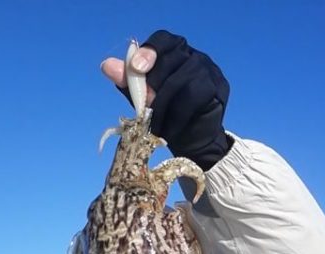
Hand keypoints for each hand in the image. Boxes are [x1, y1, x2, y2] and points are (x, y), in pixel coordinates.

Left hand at [101, 30, 230, 170]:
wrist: (192, 142)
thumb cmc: (167, 116)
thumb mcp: (142, 99)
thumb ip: (129, 82)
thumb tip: (106, 66)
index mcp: (175, 52)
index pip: (163, 40)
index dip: (150, 51)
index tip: (137, 67)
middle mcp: (194, 56)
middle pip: (172, 60)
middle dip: (154, 87)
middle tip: (144, 111)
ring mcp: (209, 70)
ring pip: (182, 81)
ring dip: (164, 106)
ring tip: (154, 126)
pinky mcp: (218, 88)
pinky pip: (194, 97)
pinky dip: (177, 116)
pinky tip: (170, 130)